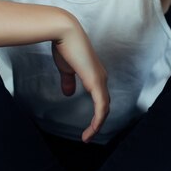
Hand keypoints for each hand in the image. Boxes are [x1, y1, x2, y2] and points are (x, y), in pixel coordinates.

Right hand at [52, 16, 109, 142]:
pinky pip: (101, 107)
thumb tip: (68, 93)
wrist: (65, 32)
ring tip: (87, 137)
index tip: (87, 125)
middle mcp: (101, 77)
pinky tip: (92, 130)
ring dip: (97, 124)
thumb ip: (69, 80)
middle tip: (88, 136)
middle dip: (98, 122)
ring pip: (104, 108)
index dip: (96, 112)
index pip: (100, 97)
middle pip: (105, 105)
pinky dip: (98, 120)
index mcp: (95, 73)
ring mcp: (100, 79)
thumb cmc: (65, 46)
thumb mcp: (66, 68)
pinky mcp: (95, 82)